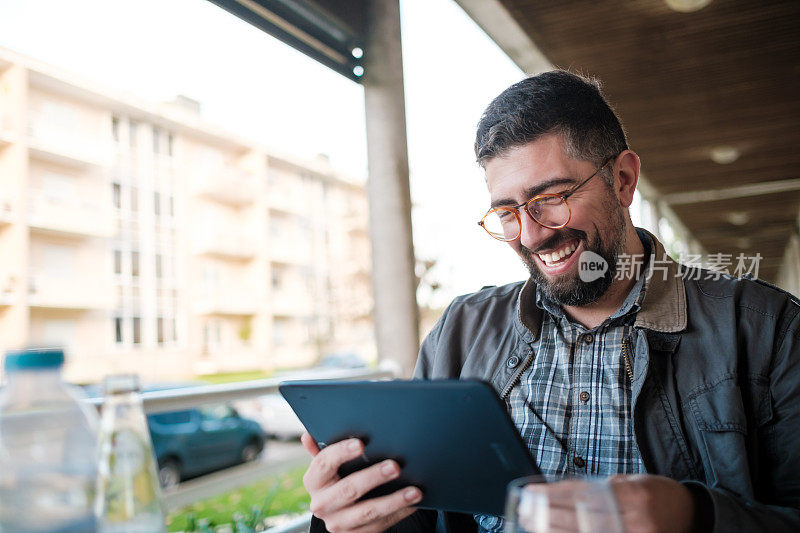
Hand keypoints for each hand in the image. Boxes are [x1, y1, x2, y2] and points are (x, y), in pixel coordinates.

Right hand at [300, 432, 422, 531]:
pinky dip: (399, 513)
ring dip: (394, 500)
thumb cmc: (337, 479)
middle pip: (349, 489)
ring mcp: (339, 523)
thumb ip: (321, 450)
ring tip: (414, 491)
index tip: (361, 444)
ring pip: (368, 512)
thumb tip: (307, 436)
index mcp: (314, 482)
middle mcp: (322, 505)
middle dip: (374, 477)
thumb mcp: (328, 467)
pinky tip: (413, 503)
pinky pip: (381, 525)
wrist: (340, 514)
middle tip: (395, 466)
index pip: (324, 464)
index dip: (341, 453)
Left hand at [513, 475, 693, 532]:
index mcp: (632, 493)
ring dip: (555, 529)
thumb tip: (558, 492)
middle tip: (525, 510)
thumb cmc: (655, 494)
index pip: (585, 493)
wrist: (689, 514)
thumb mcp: (629, 481)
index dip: (554, 493)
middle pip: (582, 517)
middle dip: (549, 513)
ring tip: (532, 524)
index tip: (532, 492)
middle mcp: (635, 517)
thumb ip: (599, 488)